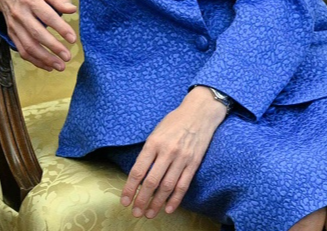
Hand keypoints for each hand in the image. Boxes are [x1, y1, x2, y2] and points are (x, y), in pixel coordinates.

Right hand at [0, 0, 76, 70]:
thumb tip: (72, 9)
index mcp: (31, 1)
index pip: (48, 16)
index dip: (61, 28)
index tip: (73, 39)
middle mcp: (20, 15)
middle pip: (37, 34)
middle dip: (53, 47)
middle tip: (67, 57)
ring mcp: (14, 26)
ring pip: (27, 45)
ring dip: (43, 58)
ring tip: (59, 66)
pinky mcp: (11, 33)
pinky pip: (21, 50)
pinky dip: (34, 60)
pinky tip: (47, 66)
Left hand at [122, 87, 228, 218]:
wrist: (201, 112)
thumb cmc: (175, 121)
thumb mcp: (156, 132)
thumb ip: (148, 152)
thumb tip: (139, 175)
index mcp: (154, 143)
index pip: (138, 171)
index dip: (129, 189)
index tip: (125, 201)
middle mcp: (167, 152)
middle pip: (151, 182)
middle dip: (142, 200)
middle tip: (136, 213)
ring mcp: (182, 158)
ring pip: (167, 186)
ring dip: (157, 203)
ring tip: (149, 214)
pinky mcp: (194, 162)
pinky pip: (184, 184)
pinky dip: (176, 199)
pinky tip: (168, 208)